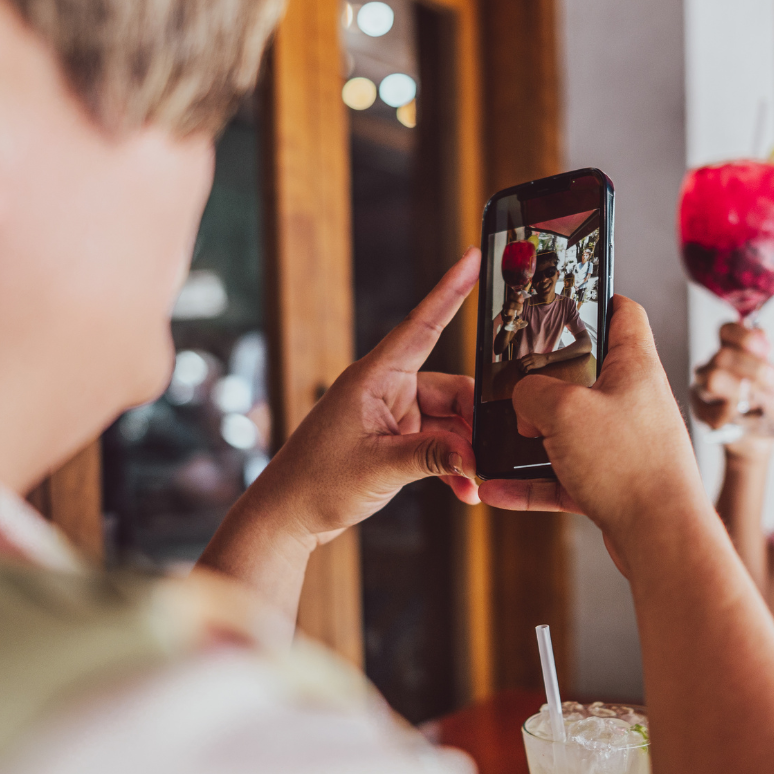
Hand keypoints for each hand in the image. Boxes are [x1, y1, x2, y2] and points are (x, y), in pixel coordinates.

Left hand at [238, 250, 480, 547]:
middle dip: (472, 421)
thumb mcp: (380, 468)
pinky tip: (461, 486)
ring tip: (472, 481)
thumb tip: (475, 454)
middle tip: (486, 454)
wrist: (287, 515)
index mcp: (373, 378)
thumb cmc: (316, 483)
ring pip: (447, 419)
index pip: (421, 325)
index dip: (450, 291)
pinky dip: (449, 462)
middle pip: (449, 387)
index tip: (471, 258)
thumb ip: (433, 457)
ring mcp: (389, 413)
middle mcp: (384, 389)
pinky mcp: (392, 437)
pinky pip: (435, 441)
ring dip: (462, 451)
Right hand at [479, 296, 703, 538]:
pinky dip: (532, 483)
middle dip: (544, 383)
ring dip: (532, 440)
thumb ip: (532, 392)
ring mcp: (625, 444)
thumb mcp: (564, 411)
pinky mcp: (615, 483)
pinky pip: (564, 477)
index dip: (597, 299)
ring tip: (498, 445)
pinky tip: (498, 490)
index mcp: (635, 366)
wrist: (661, 538)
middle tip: (514, 386)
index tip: (567, 299)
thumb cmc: (631, 465)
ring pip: (570, 431)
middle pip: (585, 376)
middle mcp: (634, 401)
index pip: (623, 313)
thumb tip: (524, 401)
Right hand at [689, 322, 773, 445]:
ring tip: (755, 399)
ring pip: (712, 379)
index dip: (745, 337)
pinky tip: (744, 417)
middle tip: (770, 379)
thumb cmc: (769, 408)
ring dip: (741, 389)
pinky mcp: (700, 412)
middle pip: (721, 356)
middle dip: (751, 368)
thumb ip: (770, 364)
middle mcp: (711, 366)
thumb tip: (761, 340)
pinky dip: (736, 413)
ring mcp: (701, 389)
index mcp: (730, 352)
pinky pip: (716, 409)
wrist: (761, 438)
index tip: (766, 351)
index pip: (727, 330)